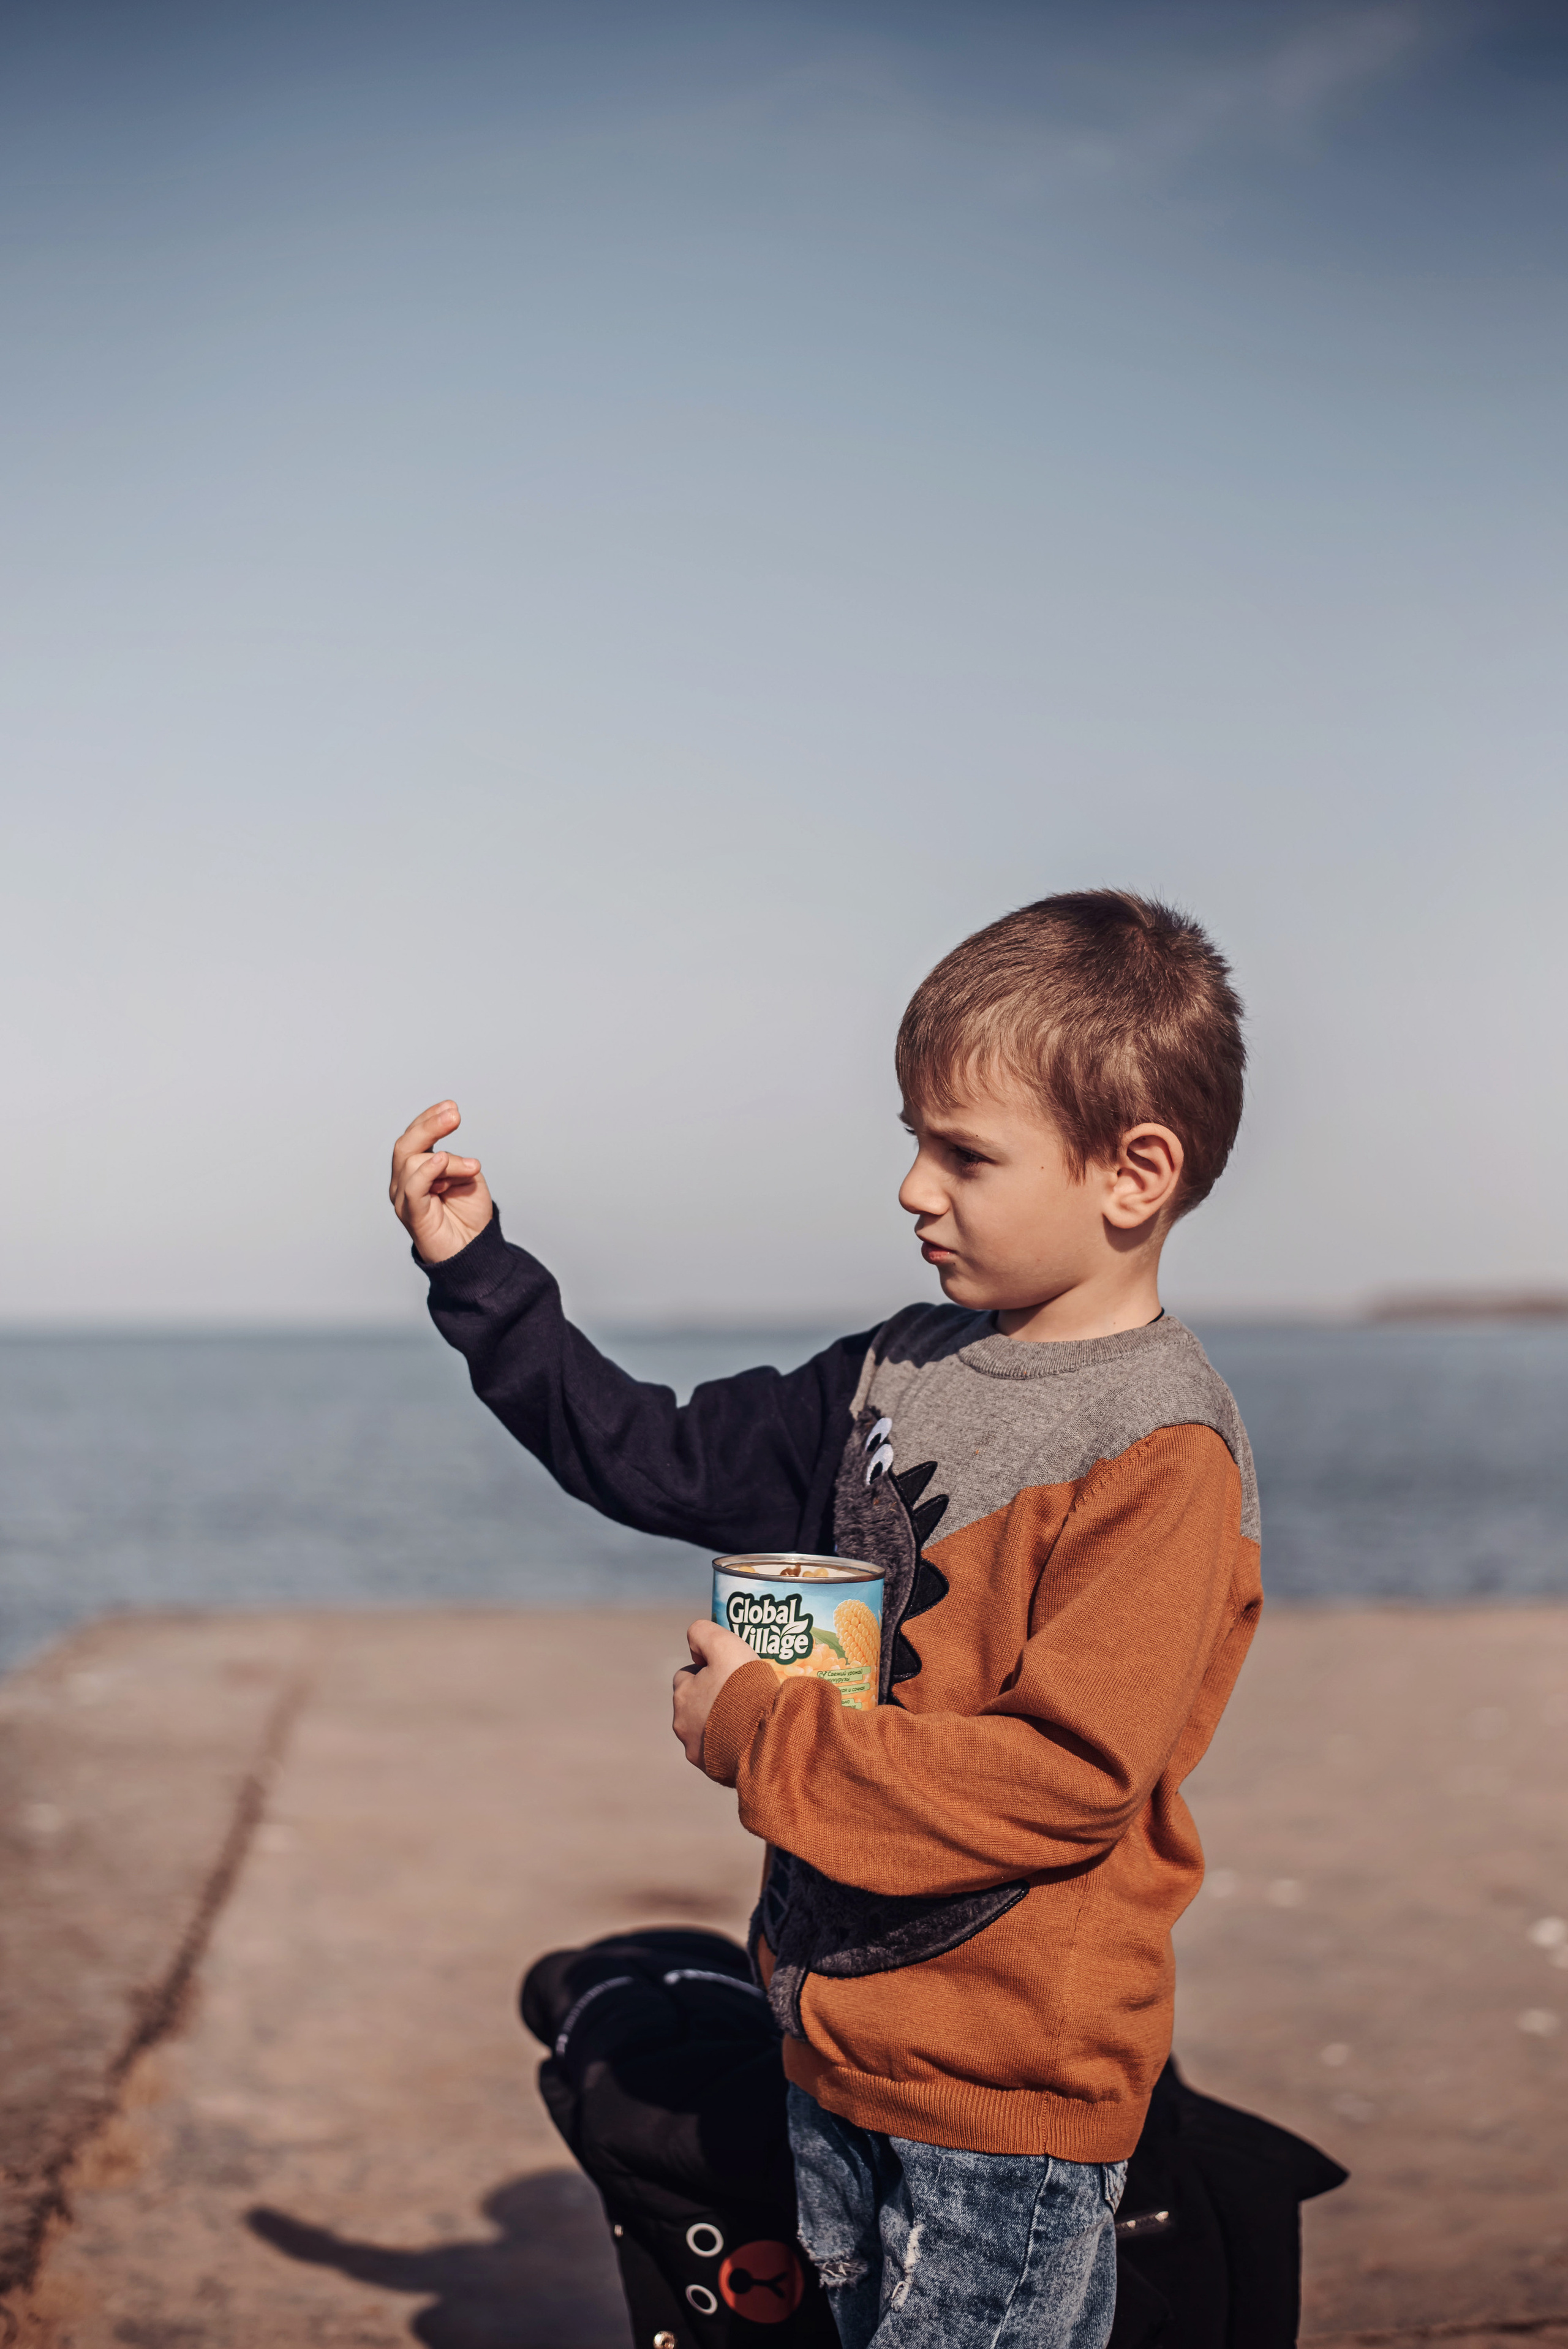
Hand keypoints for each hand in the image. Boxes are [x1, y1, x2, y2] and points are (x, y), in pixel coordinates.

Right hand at [389, 1101, 495, 1264]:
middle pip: (406, 1144)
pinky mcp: (411, 1214)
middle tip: (454, 1115)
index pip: (414, 1136)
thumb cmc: (467, 1214)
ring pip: (412, 1162)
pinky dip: (425, 1171)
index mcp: (416, 1169)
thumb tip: (443, 1155)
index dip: (429, 1118)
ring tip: (473, 1168)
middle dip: (429, 1125)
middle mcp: (404, 1181)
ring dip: (448, 1159)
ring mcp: (404, 1198)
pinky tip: (441, 1160)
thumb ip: (455, 1163)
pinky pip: (413, 1187)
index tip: (451, 1106)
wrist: (472, 1250)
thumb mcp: (467, 1178)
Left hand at [672, 1620, 765, 1767]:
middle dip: (712, 1698)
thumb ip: (703, 1633)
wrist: (764, 1736)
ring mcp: (696, 1749)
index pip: (687, 1675)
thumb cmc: (745, 1688)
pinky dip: (729, 1743)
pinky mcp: (712, 1769)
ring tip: (748, 1717)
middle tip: (741, 1695)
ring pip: (705, 1729)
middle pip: (695, 1703)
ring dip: (720, 1722)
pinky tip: (748, 1737)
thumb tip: (693, 1642)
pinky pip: (718, 1751)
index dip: (708, 1671)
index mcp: (683, 1693)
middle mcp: (682, 1723)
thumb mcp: (725, 1645)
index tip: (730, 1673)